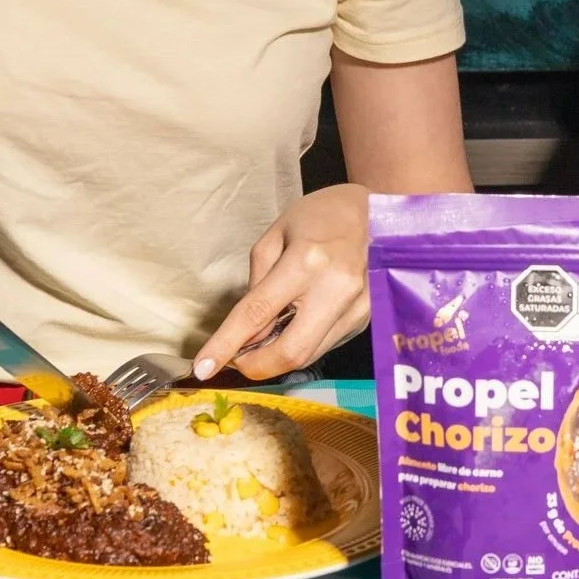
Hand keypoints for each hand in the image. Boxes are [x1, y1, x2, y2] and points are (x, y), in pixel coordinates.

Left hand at [193, 184, 369, 382]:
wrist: (375, 211)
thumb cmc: (319, 216)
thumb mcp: (276, 235)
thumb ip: (257, 282)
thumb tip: (247, 329)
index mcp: (306, 261)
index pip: (258, 313)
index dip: (226, 345)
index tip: (203, 367)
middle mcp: (335, 290)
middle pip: (290, 352)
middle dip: (255, 366)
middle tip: (236, 358)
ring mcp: (356, 309)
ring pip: (308, 356)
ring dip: (276, 357)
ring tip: (261, 340)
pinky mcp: (365, 320)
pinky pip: (323, 345)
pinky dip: (299, 344)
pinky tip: (292, 327)